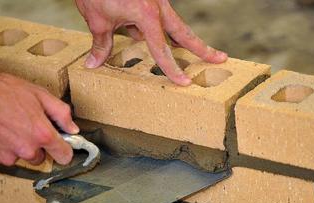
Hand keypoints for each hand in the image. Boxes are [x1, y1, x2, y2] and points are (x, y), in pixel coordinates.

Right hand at [0, 72, 78, 168]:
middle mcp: (26, 150)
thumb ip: (60, 113)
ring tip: (2, 125)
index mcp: (42, 134)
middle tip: (21, 125)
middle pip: (38, 157)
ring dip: (13, 147)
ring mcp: (7, 158)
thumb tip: (73, 128)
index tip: (59, 146)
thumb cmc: (1, 91)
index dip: (63, 150)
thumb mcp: (38, 94)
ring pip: (17, 157)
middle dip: (33, 145)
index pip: (64, 156)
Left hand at [75, 0, 227, 85]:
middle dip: (201, 48)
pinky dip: (153, 29)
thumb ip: (101, 44)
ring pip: (172, 25)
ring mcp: (155, 1)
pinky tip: (141, 34)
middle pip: (184, 32)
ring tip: (199, 53)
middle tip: (220, 58)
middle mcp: (157, 6)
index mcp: (147, 14)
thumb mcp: (97, 20)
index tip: (184, 82)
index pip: (162, 49)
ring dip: (181, 40)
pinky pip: (155, 18)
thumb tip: (93, 64)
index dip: (172, 68)